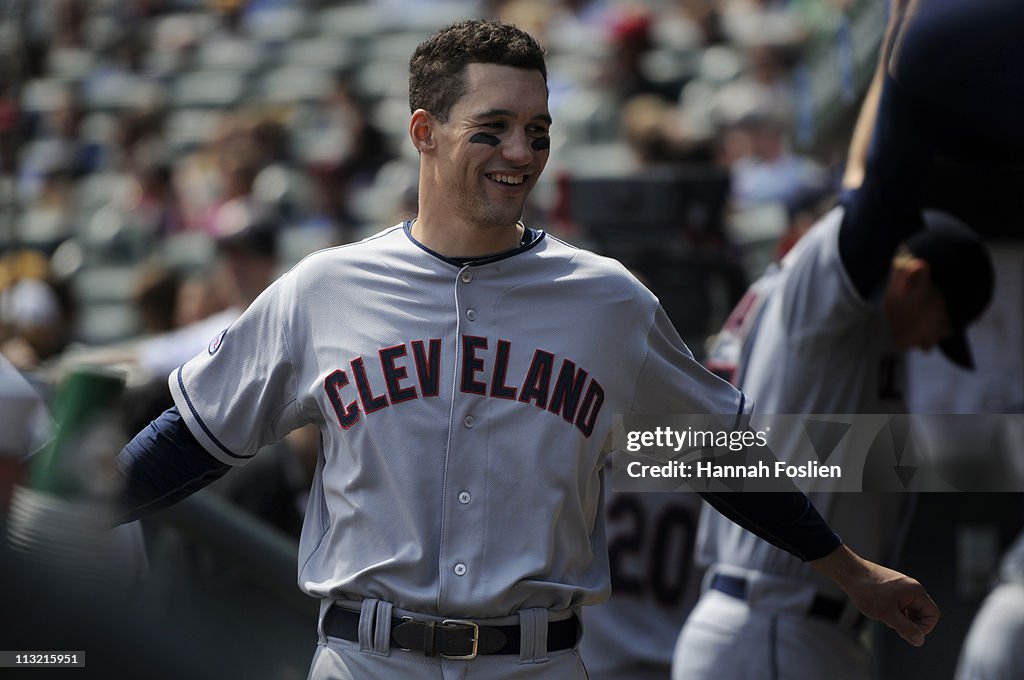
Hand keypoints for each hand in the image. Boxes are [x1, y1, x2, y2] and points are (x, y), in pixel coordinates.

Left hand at [810, 544, 939, 645]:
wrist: (849, 572)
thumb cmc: (868, 591)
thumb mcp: (887, 614)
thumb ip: (906, 628)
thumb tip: (920, 641)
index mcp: (916, 591)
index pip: (932, 615)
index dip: (924, 628)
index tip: (906, 632)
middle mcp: (912, 587)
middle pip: (922, 612)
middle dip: (911, 623)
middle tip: (893, 625)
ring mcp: (902, 586)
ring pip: (910, 609)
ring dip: (901, 618)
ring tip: (885, 616)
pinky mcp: (892, 587)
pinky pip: (901, 604)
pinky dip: (894, 611)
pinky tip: (880, 611)